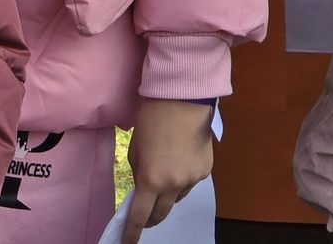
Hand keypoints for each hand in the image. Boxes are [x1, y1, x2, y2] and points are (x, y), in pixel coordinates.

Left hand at [124, 99, 213, 243]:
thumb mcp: (135, 150)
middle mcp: (174, 184)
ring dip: (167, 195)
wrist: (182, 102)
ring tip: (163, 174)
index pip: (141, 215)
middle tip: (144, 216)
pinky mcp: (205, 172)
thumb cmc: (151, 121)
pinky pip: (190, 184)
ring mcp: (193, 180)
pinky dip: (181, 180)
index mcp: (151, 179)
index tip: (127, 241)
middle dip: (151, 217)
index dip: (133, 231)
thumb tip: (143, 188)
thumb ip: (139, 173)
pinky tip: (178, 162)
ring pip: (177, 198)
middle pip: (161, 213)